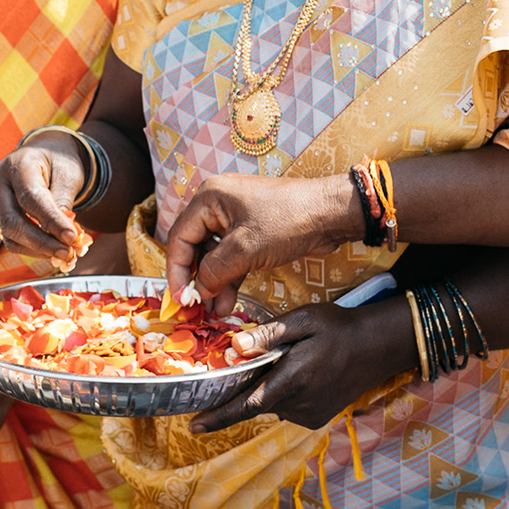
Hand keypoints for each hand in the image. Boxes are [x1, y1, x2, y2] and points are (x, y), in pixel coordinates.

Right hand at [0, 130, 84, 262]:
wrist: (47, 155)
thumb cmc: (59, 162)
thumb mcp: (67, 175)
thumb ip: (63, 203)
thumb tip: (66, 238)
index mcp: (17, 164)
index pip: (30, 198)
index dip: (51, 221)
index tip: (72, 237)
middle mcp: (0, 183)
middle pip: (12, 221)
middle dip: (41, 243)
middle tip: (67, 253)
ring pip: (10, 235)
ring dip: (39, 250)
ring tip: (66, 254)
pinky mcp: (1, 216)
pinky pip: (14, 240)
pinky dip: (35, 249)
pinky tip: (54, 250)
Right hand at [163, 174, 363, 314]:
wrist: (331, 214)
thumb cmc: (288, 221)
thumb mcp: (245, 249)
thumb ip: (215, 271)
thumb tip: (197, 292)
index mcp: (208, 198)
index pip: (179, 238)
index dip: (176, 271)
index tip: (180, 298)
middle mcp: (217, 204)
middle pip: (194, 247)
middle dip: (197, 279)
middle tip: (196, 307)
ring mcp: (235, 218)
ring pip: (214, 255)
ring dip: (215, 283)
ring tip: (216, 311)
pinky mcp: (252, 231)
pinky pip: (232, 256)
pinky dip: (230, 277)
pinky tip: (228, 301)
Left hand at [190, 300, 411, 433]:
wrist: (378, 347)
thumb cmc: (338, 328)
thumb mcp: (303, 320)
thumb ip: (268, 335)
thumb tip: (234, 347)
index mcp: (293, 380)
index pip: (247, 405)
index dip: (219, 417)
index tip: (194, 426)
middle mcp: (299, 404)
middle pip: (256, 401)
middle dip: (248, 385)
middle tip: (261, 361)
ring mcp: (309, 415)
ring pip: (271, 404)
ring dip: (270, 387)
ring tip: (291, 362)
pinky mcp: (316, 419)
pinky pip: (287, 407)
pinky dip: (284, 393)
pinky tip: (301, 374)